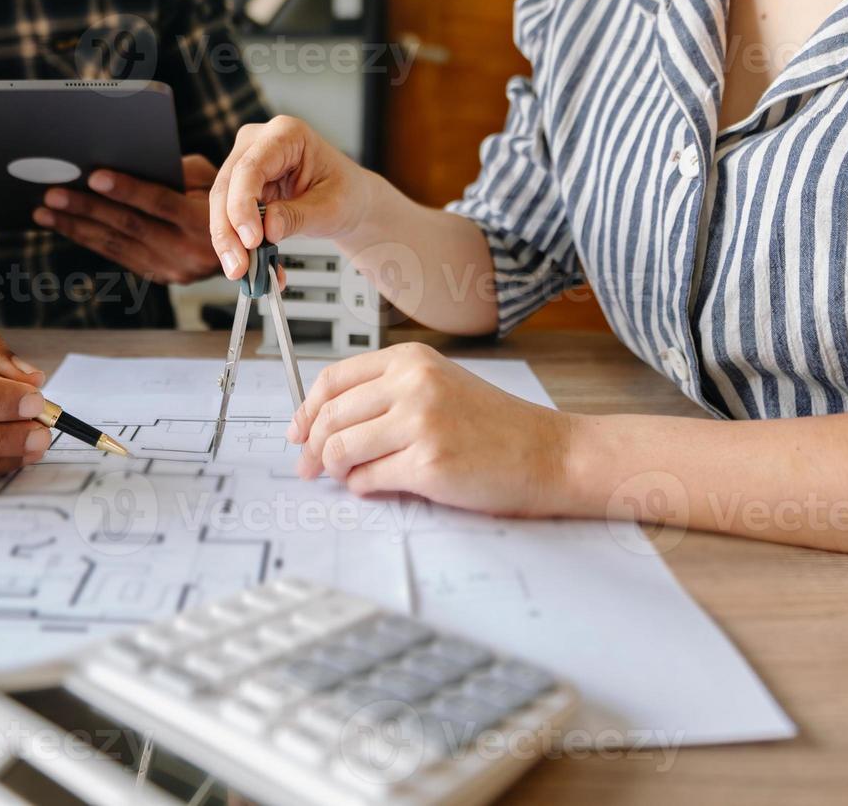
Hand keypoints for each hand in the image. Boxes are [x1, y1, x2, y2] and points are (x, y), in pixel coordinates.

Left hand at [32, 155, 220, 283]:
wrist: (246, 248)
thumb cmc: (226, 200)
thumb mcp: (213, 180)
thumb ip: (179, 171)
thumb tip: (138, 161)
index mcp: (206, 223)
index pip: (159, 203)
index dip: (126, 189)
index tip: (94, 176)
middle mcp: (189, 251)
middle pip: (129, 226)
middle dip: (87, 208)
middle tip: (53, 193)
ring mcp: (173, 269)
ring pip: (116, 245)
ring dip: (76, 227)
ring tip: (45, 211)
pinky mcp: (160, 276)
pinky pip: (117, 256)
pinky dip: (88, 239)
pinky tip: (64, 226)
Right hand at [210, 116, 374, 278]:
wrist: (350, 201)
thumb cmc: (345, 192)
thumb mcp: (330, 207)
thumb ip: (297, 216)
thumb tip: (268, 229)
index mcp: (285, 134)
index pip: (250, 167)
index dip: (243, 205)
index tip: (252, 239)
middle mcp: (259, 144)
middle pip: (227, 186)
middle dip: (229, 230)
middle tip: (238, 265)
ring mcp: (247, 165)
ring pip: (221, 205)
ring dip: (230, 241)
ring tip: (242, 271)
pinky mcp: (243, 190)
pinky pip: (231, 218)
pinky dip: (239, 245)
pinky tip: (252, 266)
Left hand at [287, 343, 574, 516]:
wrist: (549, 454)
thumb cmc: (494, 425)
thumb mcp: (439, 386)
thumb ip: (386, 395)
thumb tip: (321, 424)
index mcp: (412, 360)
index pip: (334, 380)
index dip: (306, 410)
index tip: (298, 432)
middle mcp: (414, 384)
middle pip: (331, 416)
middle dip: (313, 447)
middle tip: (310, 467)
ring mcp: (421, 424)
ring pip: (341, 448)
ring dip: (336, 469)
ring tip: (348, 476)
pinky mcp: (429, 465)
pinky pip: (368, 480)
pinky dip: (363, 488)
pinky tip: (376, 486)